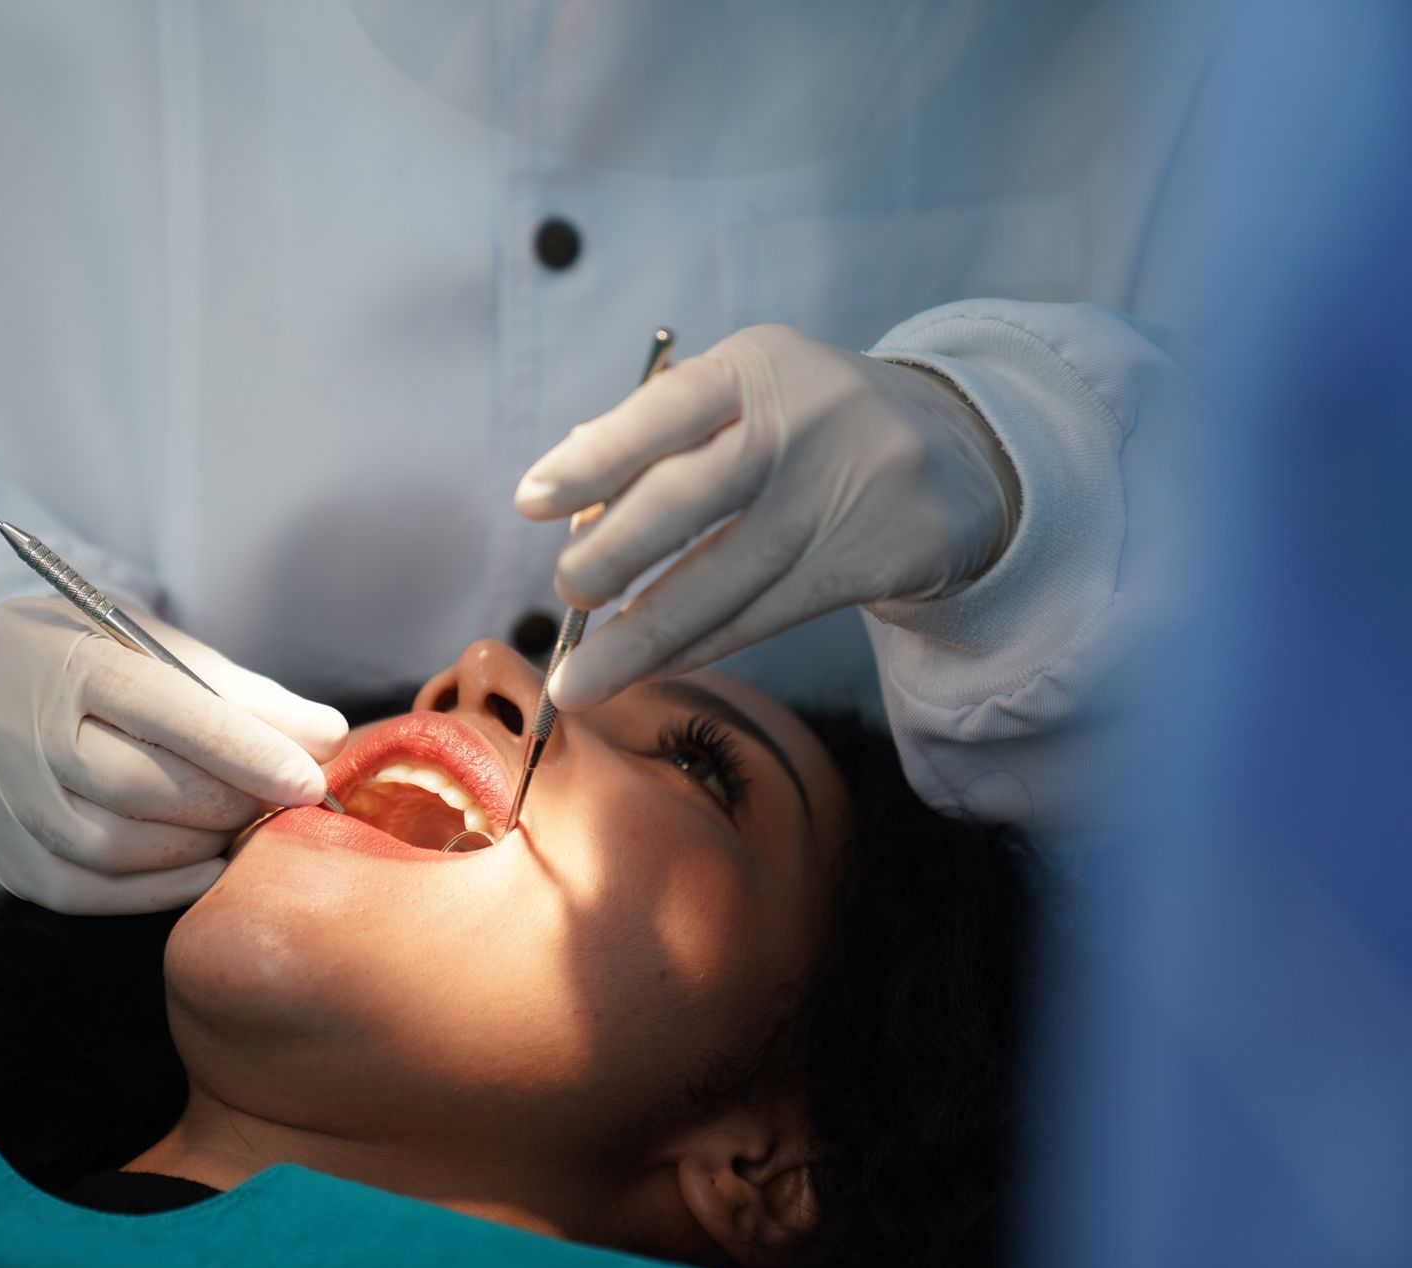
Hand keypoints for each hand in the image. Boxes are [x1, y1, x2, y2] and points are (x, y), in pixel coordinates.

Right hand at [0, 596, 346, 912]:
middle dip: (224, 801)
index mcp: (67, 658)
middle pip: (140, 786)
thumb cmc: (84, 657)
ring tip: (231, 829)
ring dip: (193, 848)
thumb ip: (243, 695)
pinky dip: (152, 891)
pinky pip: (80, 891)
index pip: (167, 710)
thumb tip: (329, 738)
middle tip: (271, 803)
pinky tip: (199, 873)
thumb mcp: (155, 648)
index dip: (246, 750)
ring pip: (112, 846)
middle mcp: (18, 727)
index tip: (307, 780)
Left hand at [515, 323, 1019, 708]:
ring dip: (644, 639)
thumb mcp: (748, 395)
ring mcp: (845, 491)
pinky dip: (701, 647)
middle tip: (565, 594)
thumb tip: (567, 494)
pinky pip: (767, 614)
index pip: (664, 408)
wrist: (960, 450)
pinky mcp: (874, 556)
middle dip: (614, 555)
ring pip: (726, 577)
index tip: (529, 501)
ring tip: (581, 681)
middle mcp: (802, 421)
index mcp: (755, 366)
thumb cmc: (807, 423)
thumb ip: (660, 434)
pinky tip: (652, 668)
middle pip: (691, 497)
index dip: (595, 458)